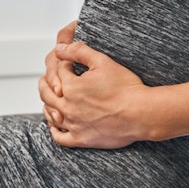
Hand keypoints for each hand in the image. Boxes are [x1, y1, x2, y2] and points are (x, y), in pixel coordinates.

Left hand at [39, 35, 153, 148]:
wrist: (141, 113)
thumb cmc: (126, 87)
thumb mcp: (102, 61)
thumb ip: (78, 51)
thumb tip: (60, 48)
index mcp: (71, 86)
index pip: (59, 71)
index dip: (63, 65)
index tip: (69, 65)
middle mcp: (67, 106)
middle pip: (47, 93)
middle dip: (47, 83)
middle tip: (50, 79)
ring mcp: (73, 125)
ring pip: (50, 115)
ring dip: (47, 104)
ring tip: (50, 98)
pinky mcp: (81, 139)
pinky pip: (59, 137)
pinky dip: (54, 129)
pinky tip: (56, 123)